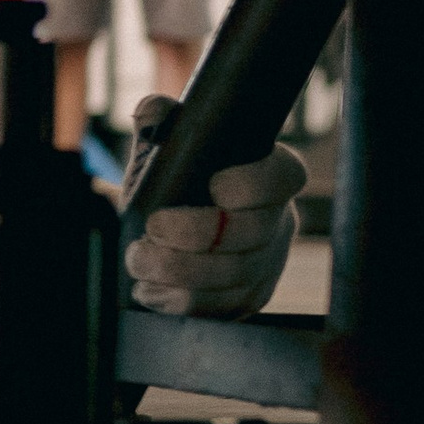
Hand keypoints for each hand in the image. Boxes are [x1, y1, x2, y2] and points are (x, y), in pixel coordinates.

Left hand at [120, 96, 304, 319]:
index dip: (255, 184)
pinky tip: (151, 289)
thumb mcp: (165, 149)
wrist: (163, 231)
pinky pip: (220, 309)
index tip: (214, 186)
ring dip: (180, 271)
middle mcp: (277, 222)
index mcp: (269, 176)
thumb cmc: (174, 182)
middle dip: (197, 234)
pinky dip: (180, 301)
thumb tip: (152, 114)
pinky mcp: (246, 300)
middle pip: (254, 234)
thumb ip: (160, 123)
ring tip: (140, 259)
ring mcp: (266, 266)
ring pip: (235, 278)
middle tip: (152, 228)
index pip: (284, 176)